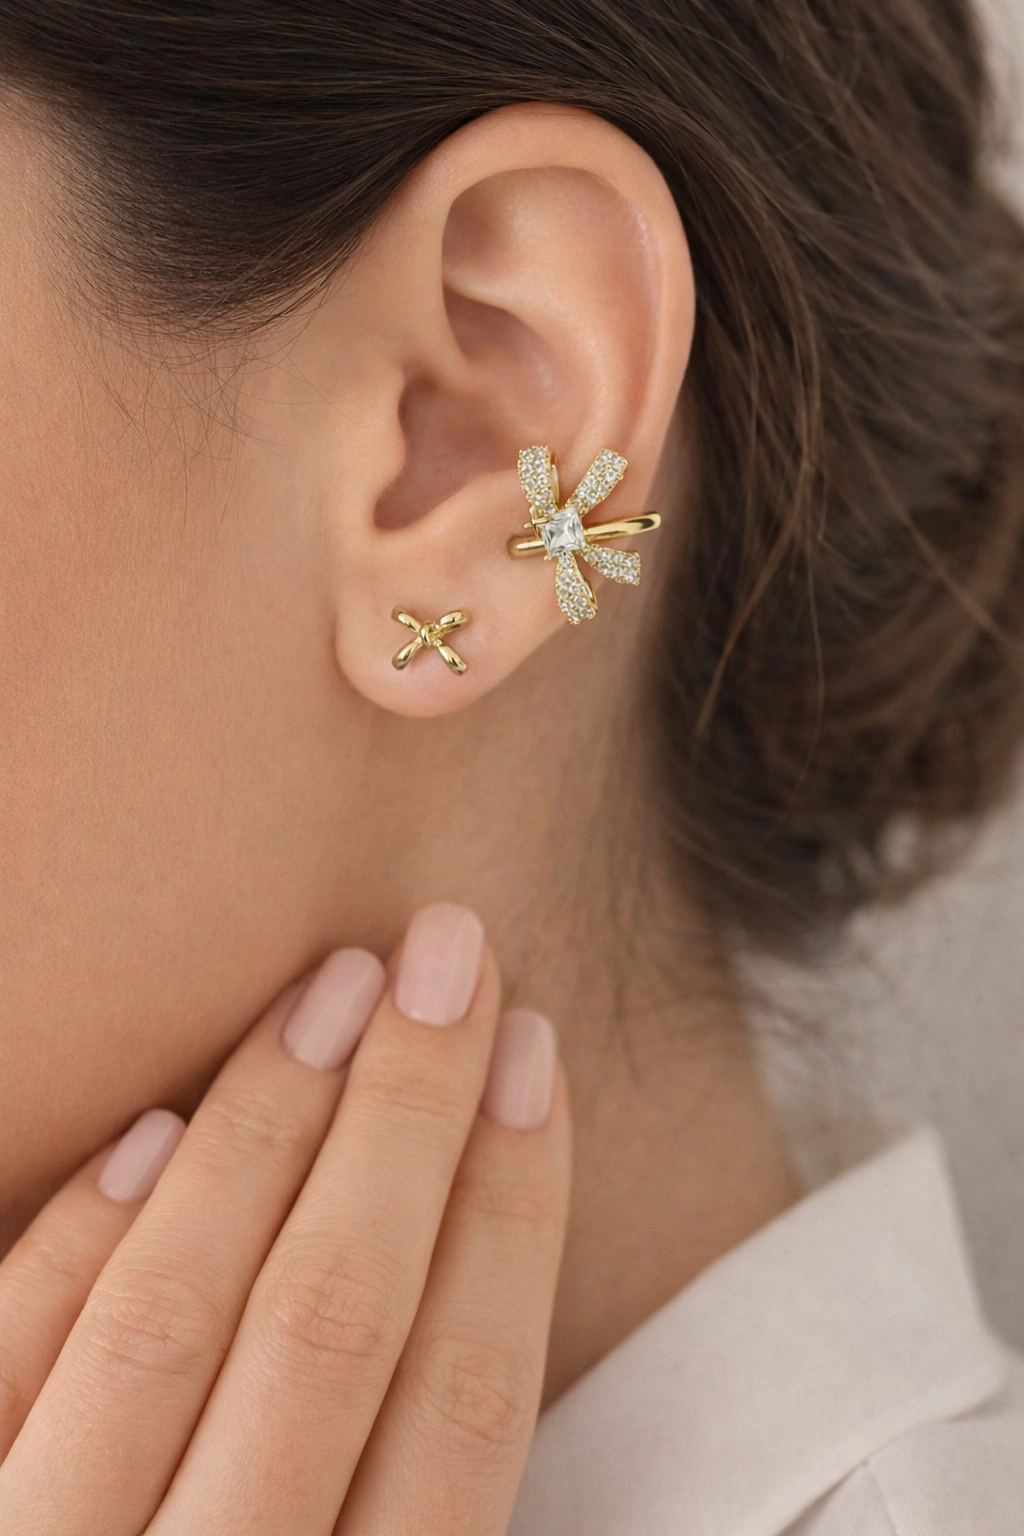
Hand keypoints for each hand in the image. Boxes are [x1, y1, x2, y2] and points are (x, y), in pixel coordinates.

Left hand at [0, 903, 570, 1534]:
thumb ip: (411, 1472)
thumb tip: (465, 1229)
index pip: (467, 1402)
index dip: (515, 1210)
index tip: (532, 1052)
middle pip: (334, 1325)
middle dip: (406, 1117)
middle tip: (447, 953)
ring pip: (170, 1325)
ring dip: (262, 1133)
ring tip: (328, 989)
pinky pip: (6, 1373)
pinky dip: (79, 1247)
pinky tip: (151, 1131)